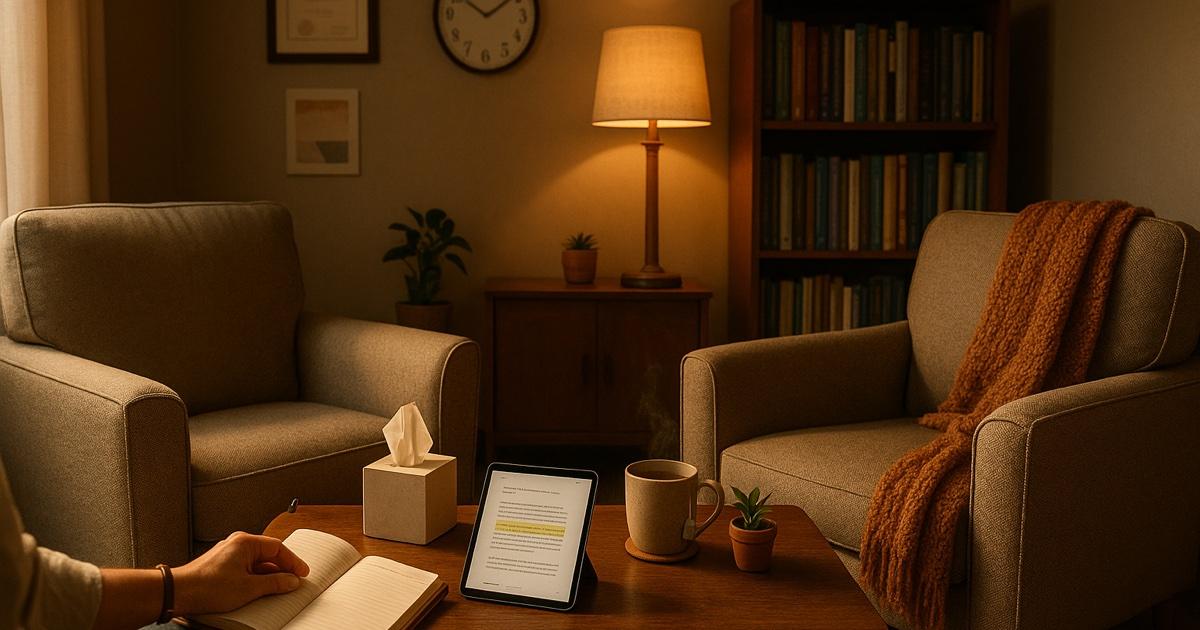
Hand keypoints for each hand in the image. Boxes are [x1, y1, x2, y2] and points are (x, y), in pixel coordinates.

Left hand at [172, 531, 310, 614]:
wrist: (178, 593)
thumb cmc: (207, 587)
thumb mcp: (249, 588)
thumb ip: (274, 583)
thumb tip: (290, 581)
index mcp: (246, 542)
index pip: (278, 548)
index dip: (293, 562)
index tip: (302, 573)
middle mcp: (237, 545)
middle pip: (268, 555)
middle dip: (282, 570)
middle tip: (293, 583)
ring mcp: (228, 556)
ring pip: (256, 564)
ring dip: (268, 576)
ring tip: (276, 591)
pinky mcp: (221, 567)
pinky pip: (245, 570)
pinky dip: (255, 579)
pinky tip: (258, 592)